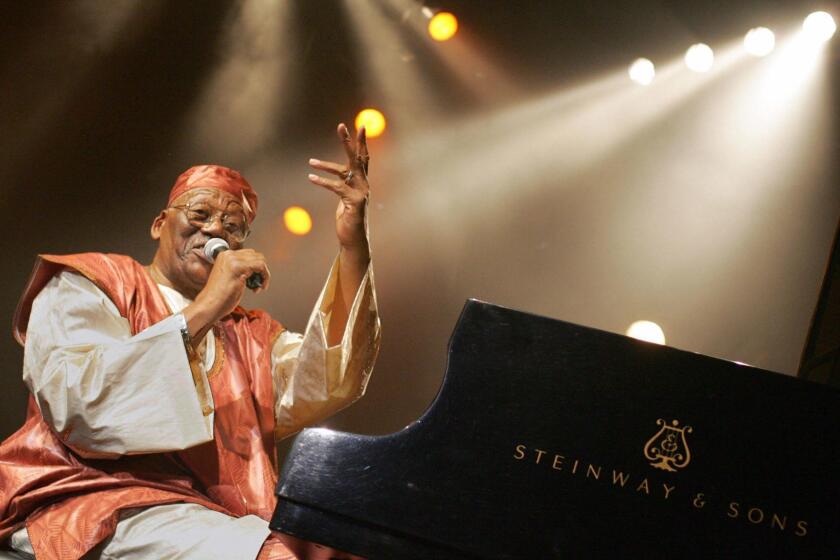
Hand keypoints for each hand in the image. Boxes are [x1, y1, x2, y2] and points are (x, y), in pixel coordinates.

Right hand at [194, 248, 270, 321]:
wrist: (209, 304)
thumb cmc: (218, 296)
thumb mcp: (230, 277)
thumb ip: (240, 269)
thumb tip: (254, 269)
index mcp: (225, 256)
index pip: (249, 254)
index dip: (256, 267)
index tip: (255, 280)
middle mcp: (229, 255)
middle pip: (256, 256)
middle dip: (261, 270)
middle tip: (258, 283)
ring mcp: (233, 260)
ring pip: (260, 260)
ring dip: (264, 275)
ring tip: (257, 287)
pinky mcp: (239, 267)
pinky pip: (261, 266)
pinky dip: (265, 277)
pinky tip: (259, 288)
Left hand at [308, 123, 369, 249]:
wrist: (354, 240)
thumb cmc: (349, 219)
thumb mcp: (346, 198)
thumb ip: (345, 184)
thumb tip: (341, 174)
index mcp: (362, 182)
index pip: (363, 158)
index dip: (361, 142)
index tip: (361, 126)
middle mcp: (364, 185)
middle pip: (357, 158)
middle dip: (349, 141)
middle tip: (341, 125)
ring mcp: (361, 193)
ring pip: (344, 172)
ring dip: (326, 166)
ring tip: (310, 162)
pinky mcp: (353, 202)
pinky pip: (336, 187)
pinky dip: (323, 182)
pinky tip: (311, 178)